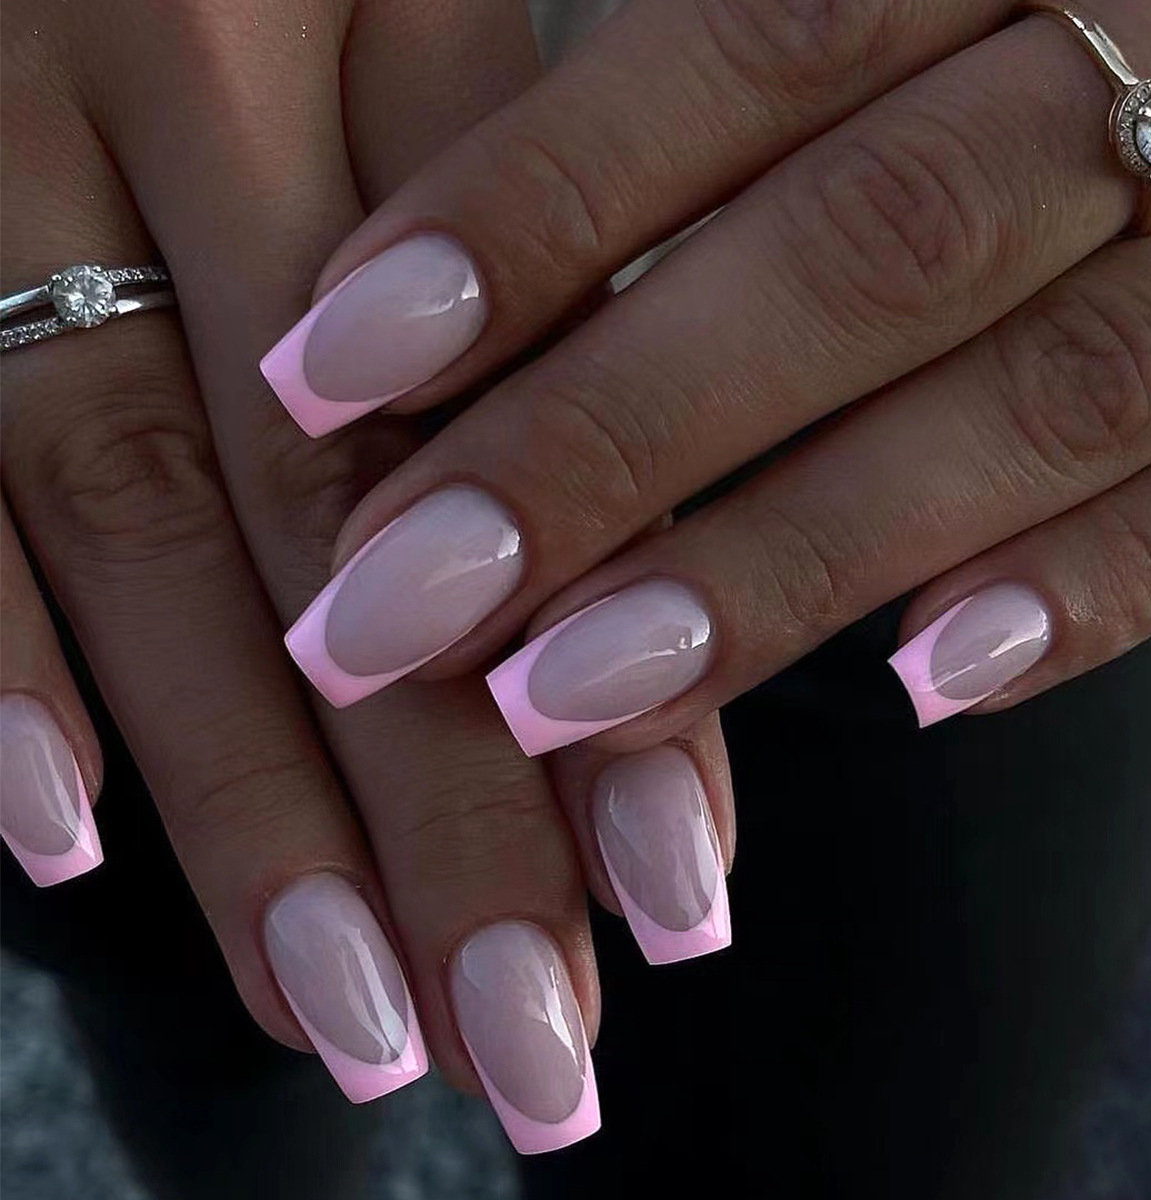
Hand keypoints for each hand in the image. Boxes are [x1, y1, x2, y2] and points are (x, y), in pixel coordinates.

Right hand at [1, 0, 733, 1152]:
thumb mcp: (440, 41)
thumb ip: (545, 296)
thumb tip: (630, 617)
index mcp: (405, 15)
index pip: (551, 403)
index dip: (617, 657)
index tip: (671, 890)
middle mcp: (209, 70)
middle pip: (352, 505)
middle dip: (442, 802)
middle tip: (526, 1031)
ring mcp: (7, 137)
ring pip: (145, 512)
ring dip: (244, 793)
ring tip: (344, 1012)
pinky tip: (54, 839)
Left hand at [265, 0, 1150, 750]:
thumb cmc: (989, 56)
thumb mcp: (872, 19)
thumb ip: (696, 134)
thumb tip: (449, 326)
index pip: (742, 53)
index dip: (529, 219)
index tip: (331, 369)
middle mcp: (1147, 51)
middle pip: (858, 254)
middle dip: (611, 443)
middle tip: (399, 601)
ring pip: (1033, 404)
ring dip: (783, 564)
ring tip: (568, 691)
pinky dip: (1080, 597)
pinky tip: (924, 685)